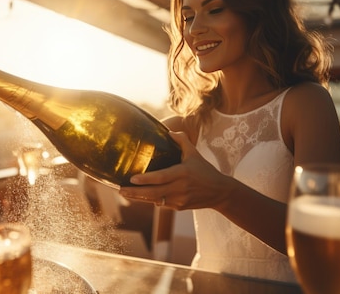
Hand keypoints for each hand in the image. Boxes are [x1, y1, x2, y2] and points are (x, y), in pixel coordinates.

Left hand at [119, 131, 234, 210]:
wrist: (219, 192)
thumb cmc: (205, 171)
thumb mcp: (195, 153)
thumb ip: (182, 141)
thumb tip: (169, 131)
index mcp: (182, 173)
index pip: (161, 177)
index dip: (146, 179)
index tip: (132, 178)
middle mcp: (180, 188)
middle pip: (153, 193)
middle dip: (135, 192)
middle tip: (120, 189)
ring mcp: (179, 200)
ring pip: (154, 200)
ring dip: (139, 198)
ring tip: (125, 193)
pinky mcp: (178, 207)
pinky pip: (161, 204)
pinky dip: (151, 199)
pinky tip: (140, 195)